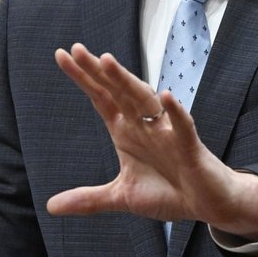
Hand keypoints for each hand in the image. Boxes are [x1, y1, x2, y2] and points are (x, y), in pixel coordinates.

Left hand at [47, 43, 257, 239]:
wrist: (206, 204)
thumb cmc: (168, 191)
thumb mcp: (122, 197)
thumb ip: (89, 199)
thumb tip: (51, 206)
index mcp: (126, 131)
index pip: (101, 98)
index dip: (83, 78)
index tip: (62, 55)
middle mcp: (144, 124)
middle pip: (117, 91)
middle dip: (98, 71)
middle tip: (77, 49)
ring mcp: (166, 132)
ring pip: (144, 101)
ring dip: (127, 82)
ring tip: (108, 62)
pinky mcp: (189, 146)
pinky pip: (182, 126)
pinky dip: (175, 112)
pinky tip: (166, 97)